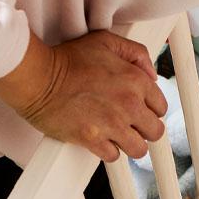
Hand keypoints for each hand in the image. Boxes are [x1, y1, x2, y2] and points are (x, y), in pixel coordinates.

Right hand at [0, 30, 167, 161]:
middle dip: (144, 129)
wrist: (37, 76)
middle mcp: (129, 104)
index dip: (151, 109)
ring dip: (129, 144)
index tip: (140, 110)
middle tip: (131, 125)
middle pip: (155, 131)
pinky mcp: (92, 139)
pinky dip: (108, 151)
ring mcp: (112, 124)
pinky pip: (113, 156)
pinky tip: (100, 140)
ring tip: (118, 136)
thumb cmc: (67, 59)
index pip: (161, 107)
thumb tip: (152, 74)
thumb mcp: (106, 42)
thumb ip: (136, 53)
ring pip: (139, 149)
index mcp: (136, 81)